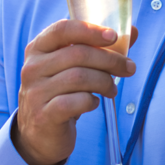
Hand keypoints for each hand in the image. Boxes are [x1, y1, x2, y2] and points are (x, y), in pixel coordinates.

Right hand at [14, 20, 136, 164]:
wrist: (38, 135)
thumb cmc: (59, 94)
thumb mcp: (71, 68)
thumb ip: (98, 48)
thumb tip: (132, 32)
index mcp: (37, 49)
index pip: (62, 30)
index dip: (90, 30)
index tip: (113, 37)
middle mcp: (32, 68)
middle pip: (77, 54)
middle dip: (110, 60)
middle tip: (128, 68)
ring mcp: (36, 91)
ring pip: (79, 77)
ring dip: (105, 82)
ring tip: (112, 89)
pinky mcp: (45, 115)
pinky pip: (77, 101)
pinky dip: (92, 101)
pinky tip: (93, 103)